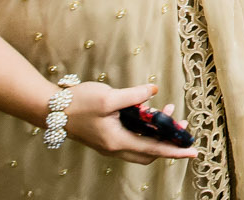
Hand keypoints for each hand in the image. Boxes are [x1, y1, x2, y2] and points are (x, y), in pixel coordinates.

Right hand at [58, 81, 198, 162]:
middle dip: (169, 141)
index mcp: (117, 141)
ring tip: (169, 112)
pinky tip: (148, 111)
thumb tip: (154, 92)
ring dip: (157, 133)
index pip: (154, 149)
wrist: (50, 109)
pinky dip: (144, 128)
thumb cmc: (78, 103)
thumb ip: (134, 96)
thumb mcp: (109, 96)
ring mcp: (110, 143)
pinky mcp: (106, 136)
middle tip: (183, 127)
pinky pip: (132, 138)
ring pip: (141, 145)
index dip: (176, 149)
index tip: (193, 151)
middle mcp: (115, 147)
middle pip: (150, 152)